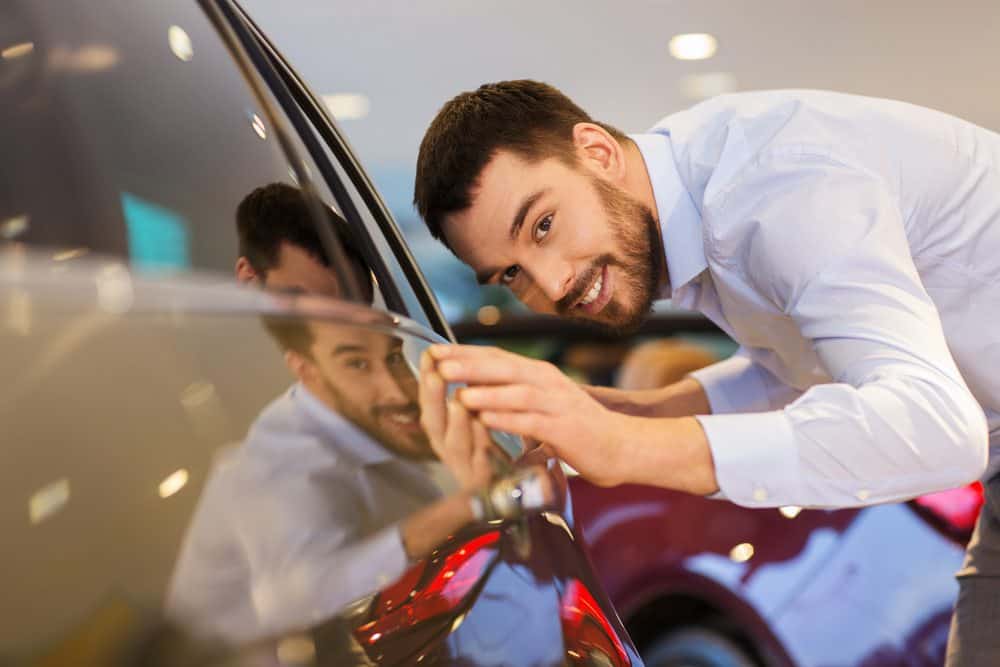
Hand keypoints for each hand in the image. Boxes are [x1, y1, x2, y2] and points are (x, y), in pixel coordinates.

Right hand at [418, 350, 493, 491]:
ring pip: (455, 445)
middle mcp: (449, 450)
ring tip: (458, 401)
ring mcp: (466, 468)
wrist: (521, 486)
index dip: (427, 379)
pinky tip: (484, 426)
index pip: (431, 401)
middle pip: (434, 424)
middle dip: (433, 398)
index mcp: (445, 431)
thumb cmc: (497, 449)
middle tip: (435, 375)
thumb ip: (466, 393)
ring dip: (457, 422)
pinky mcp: (486, 483)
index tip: (429, 354)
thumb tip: (453, 356)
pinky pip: (482, 463)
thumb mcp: (477, 417)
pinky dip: (482, 444)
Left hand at [429, 344, 632, 486]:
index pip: (496, 357)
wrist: (620, 445)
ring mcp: (557, 404)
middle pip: (504, 368)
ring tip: (459, 393)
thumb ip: (514, 392)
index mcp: (538, 374)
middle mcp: (547, 382)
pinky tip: (487, 421)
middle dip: (470, 366)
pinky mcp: (565, 429)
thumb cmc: (576, 426)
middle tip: (439, 363)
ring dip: (487, 393)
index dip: (465, 353)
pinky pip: (533, 421)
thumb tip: (475, 385)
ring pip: (518, 393)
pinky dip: (508, 420)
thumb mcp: (542, 401)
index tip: (434, 351)